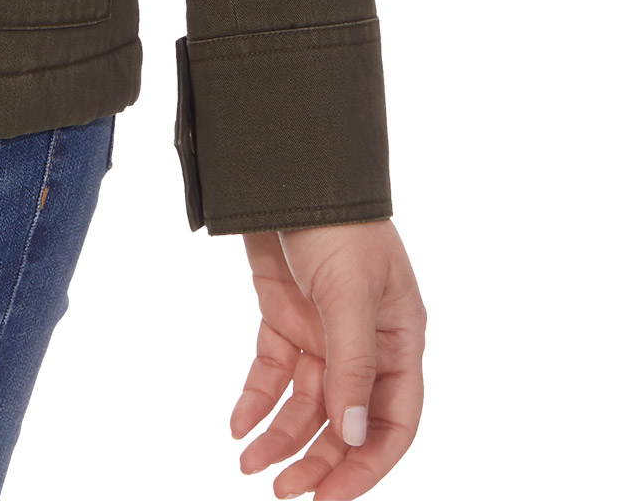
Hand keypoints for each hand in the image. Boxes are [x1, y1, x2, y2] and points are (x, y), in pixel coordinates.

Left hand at [230, 218, 424, 495]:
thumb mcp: (350, 293)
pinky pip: (272, 373)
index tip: (333, 497)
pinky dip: (256, 400)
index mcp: (398, 341)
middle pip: (346, 422)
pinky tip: (238, 425)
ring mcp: (323, 332)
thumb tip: (353, 433)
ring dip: (281, 437)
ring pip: (306, 404)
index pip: (394, 421)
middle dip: (317, 459)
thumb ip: (353, 364)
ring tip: (250, 466)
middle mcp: (364, 345)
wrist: (287, 169)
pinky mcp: (284, 317)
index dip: (367, 463)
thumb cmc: (336, 222)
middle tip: (284, 492)